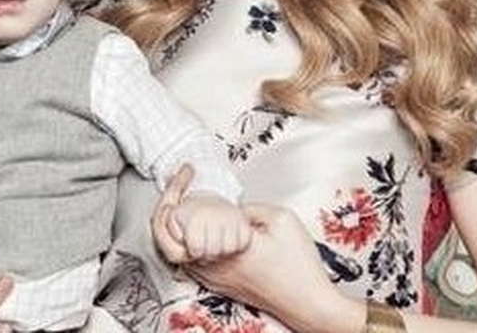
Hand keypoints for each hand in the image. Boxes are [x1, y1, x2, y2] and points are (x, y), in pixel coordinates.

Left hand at [151, 171, 361, 332]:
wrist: (308, 303)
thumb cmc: (299, 268)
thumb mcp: (281, 220)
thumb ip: (250, 208)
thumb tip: (233, 208)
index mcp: (224, 247)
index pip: (184, 215)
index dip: (178, 188)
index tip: (186, 173)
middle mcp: (213, 266)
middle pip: (169, 237)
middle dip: (168, 207)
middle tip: (177, 188)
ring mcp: (215, 279)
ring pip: (178, 251)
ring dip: (177, 227)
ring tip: (186, 205)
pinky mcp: (221, 286)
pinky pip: (192, 263)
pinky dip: (189, 244)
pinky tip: (203, 231)